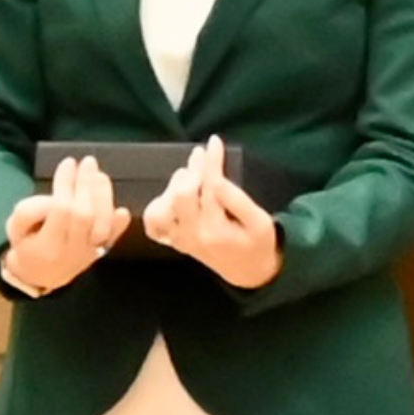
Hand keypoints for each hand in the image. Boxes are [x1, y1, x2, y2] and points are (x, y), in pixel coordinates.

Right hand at [0, 153, 128, 297]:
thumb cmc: (26, 246)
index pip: (61, 210)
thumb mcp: (14, 229)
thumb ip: (27, 213)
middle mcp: (72, 250)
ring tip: (98, 174)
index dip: (66, 185)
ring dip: (104, 196)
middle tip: (87, 161)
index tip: (67, 163)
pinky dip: (120, 225)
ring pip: (102, 225)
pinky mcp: (101, 253)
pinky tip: (122, 210)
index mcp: (47, 245)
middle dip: (86, 185)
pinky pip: (113, 239)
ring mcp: (89, 253)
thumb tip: (53, 198)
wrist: (39, 276)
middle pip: (84, 214)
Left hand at [144, 140, 280, 290]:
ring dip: (173, 187)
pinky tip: (171, 197)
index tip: (214, 142)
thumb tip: (218, 180)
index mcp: (216, 230)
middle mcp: (191, 235)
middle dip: (192, 170)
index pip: (210, 188)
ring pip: (160, 208)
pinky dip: (157, 206)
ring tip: (189, 177)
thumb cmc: (258, 244)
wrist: (249, 272)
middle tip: (201, 154)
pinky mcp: (172, 241)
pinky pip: (152, 224)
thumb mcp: (261, 223)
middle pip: (181, 194)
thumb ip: (239, 202)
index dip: (212, 162)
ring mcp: (178, 239)